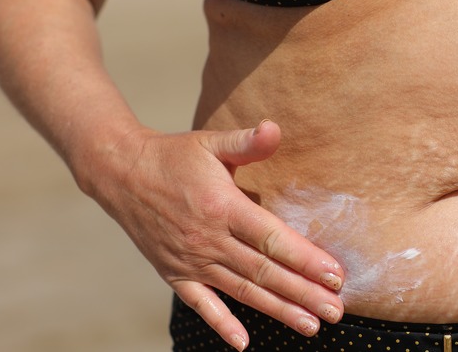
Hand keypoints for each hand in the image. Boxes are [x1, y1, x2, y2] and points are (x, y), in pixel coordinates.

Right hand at [83, 120, 344, 350]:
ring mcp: (191, 260)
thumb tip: (274, 128)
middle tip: (336, 311)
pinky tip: (243, 343)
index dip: (306, 259)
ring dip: (278, 310)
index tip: (337, 276)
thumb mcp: (211, 143)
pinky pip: (201, 304)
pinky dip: (222, 324)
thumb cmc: (174, 156)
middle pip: (265, 272)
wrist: (120, 173)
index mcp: (223, 207)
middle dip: (304, 293)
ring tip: (311, 325)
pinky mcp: (174, 273)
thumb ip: (246, 142)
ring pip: (242, 291)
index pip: (273, 239)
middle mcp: (209, 239)